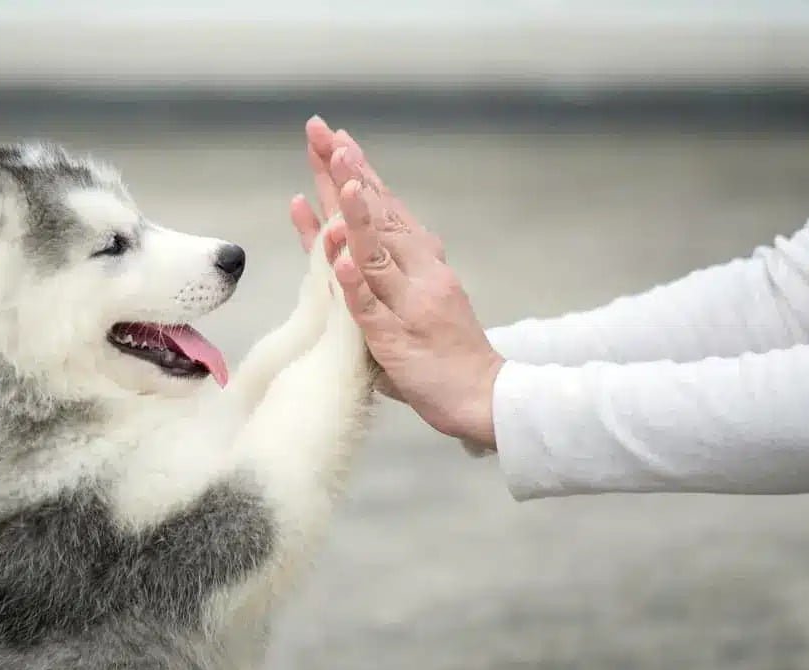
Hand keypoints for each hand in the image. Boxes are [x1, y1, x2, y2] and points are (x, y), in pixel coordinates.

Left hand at [291, 116, 505, 449]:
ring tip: (338, 178)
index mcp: (420, 262)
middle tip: (323, 133)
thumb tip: (346, 242)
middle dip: (347, 173)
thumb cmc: (444, 352)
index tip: (335, 138)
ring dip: (356, 214)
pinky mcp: (398, 340)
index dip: (358, 172)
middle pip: (376, 216)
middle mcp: (418, 273)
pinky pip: (371, 309)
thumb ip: (380, 272)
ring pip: (377, 253)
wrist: (484, 396)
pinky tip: (339, 259)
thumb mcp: (414, 299)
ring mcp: (408, 305)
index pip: (383, 207)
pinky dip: (355, 284)